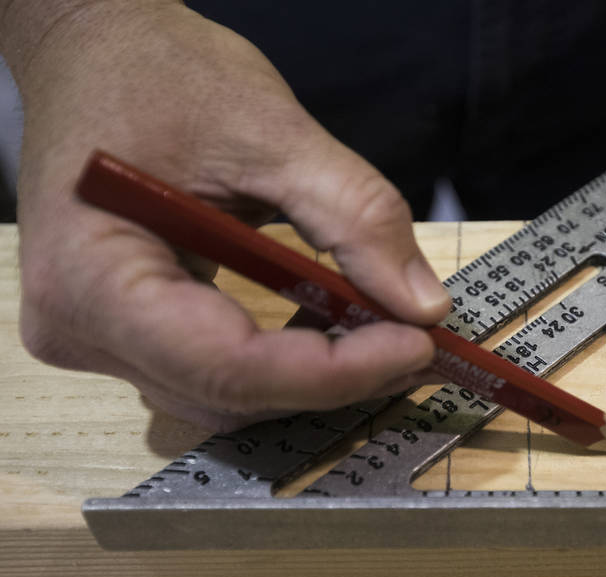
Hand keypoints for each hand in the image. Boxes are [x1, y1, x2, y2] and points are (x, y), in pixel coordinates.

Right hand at [3, 0, 449, 429]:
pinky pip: (218, 371)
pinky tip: (340, 326)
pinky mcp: (129, 332)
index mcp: (93, 278)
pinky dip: (287, 359)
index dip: (337, 371)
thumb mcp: (273, 131)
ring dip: (317, 377)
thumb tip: (424, 307)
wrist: (98, 53)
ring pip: (229, 397)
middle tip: (420, 342)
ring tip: (391, 334)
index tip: (419, 344)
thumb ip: (356, 216)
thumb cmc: (162, 74)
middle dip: (337, 378)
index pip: (232, 366)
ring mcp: (100, 337)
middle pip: (232, 394)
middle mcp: (82, 329)